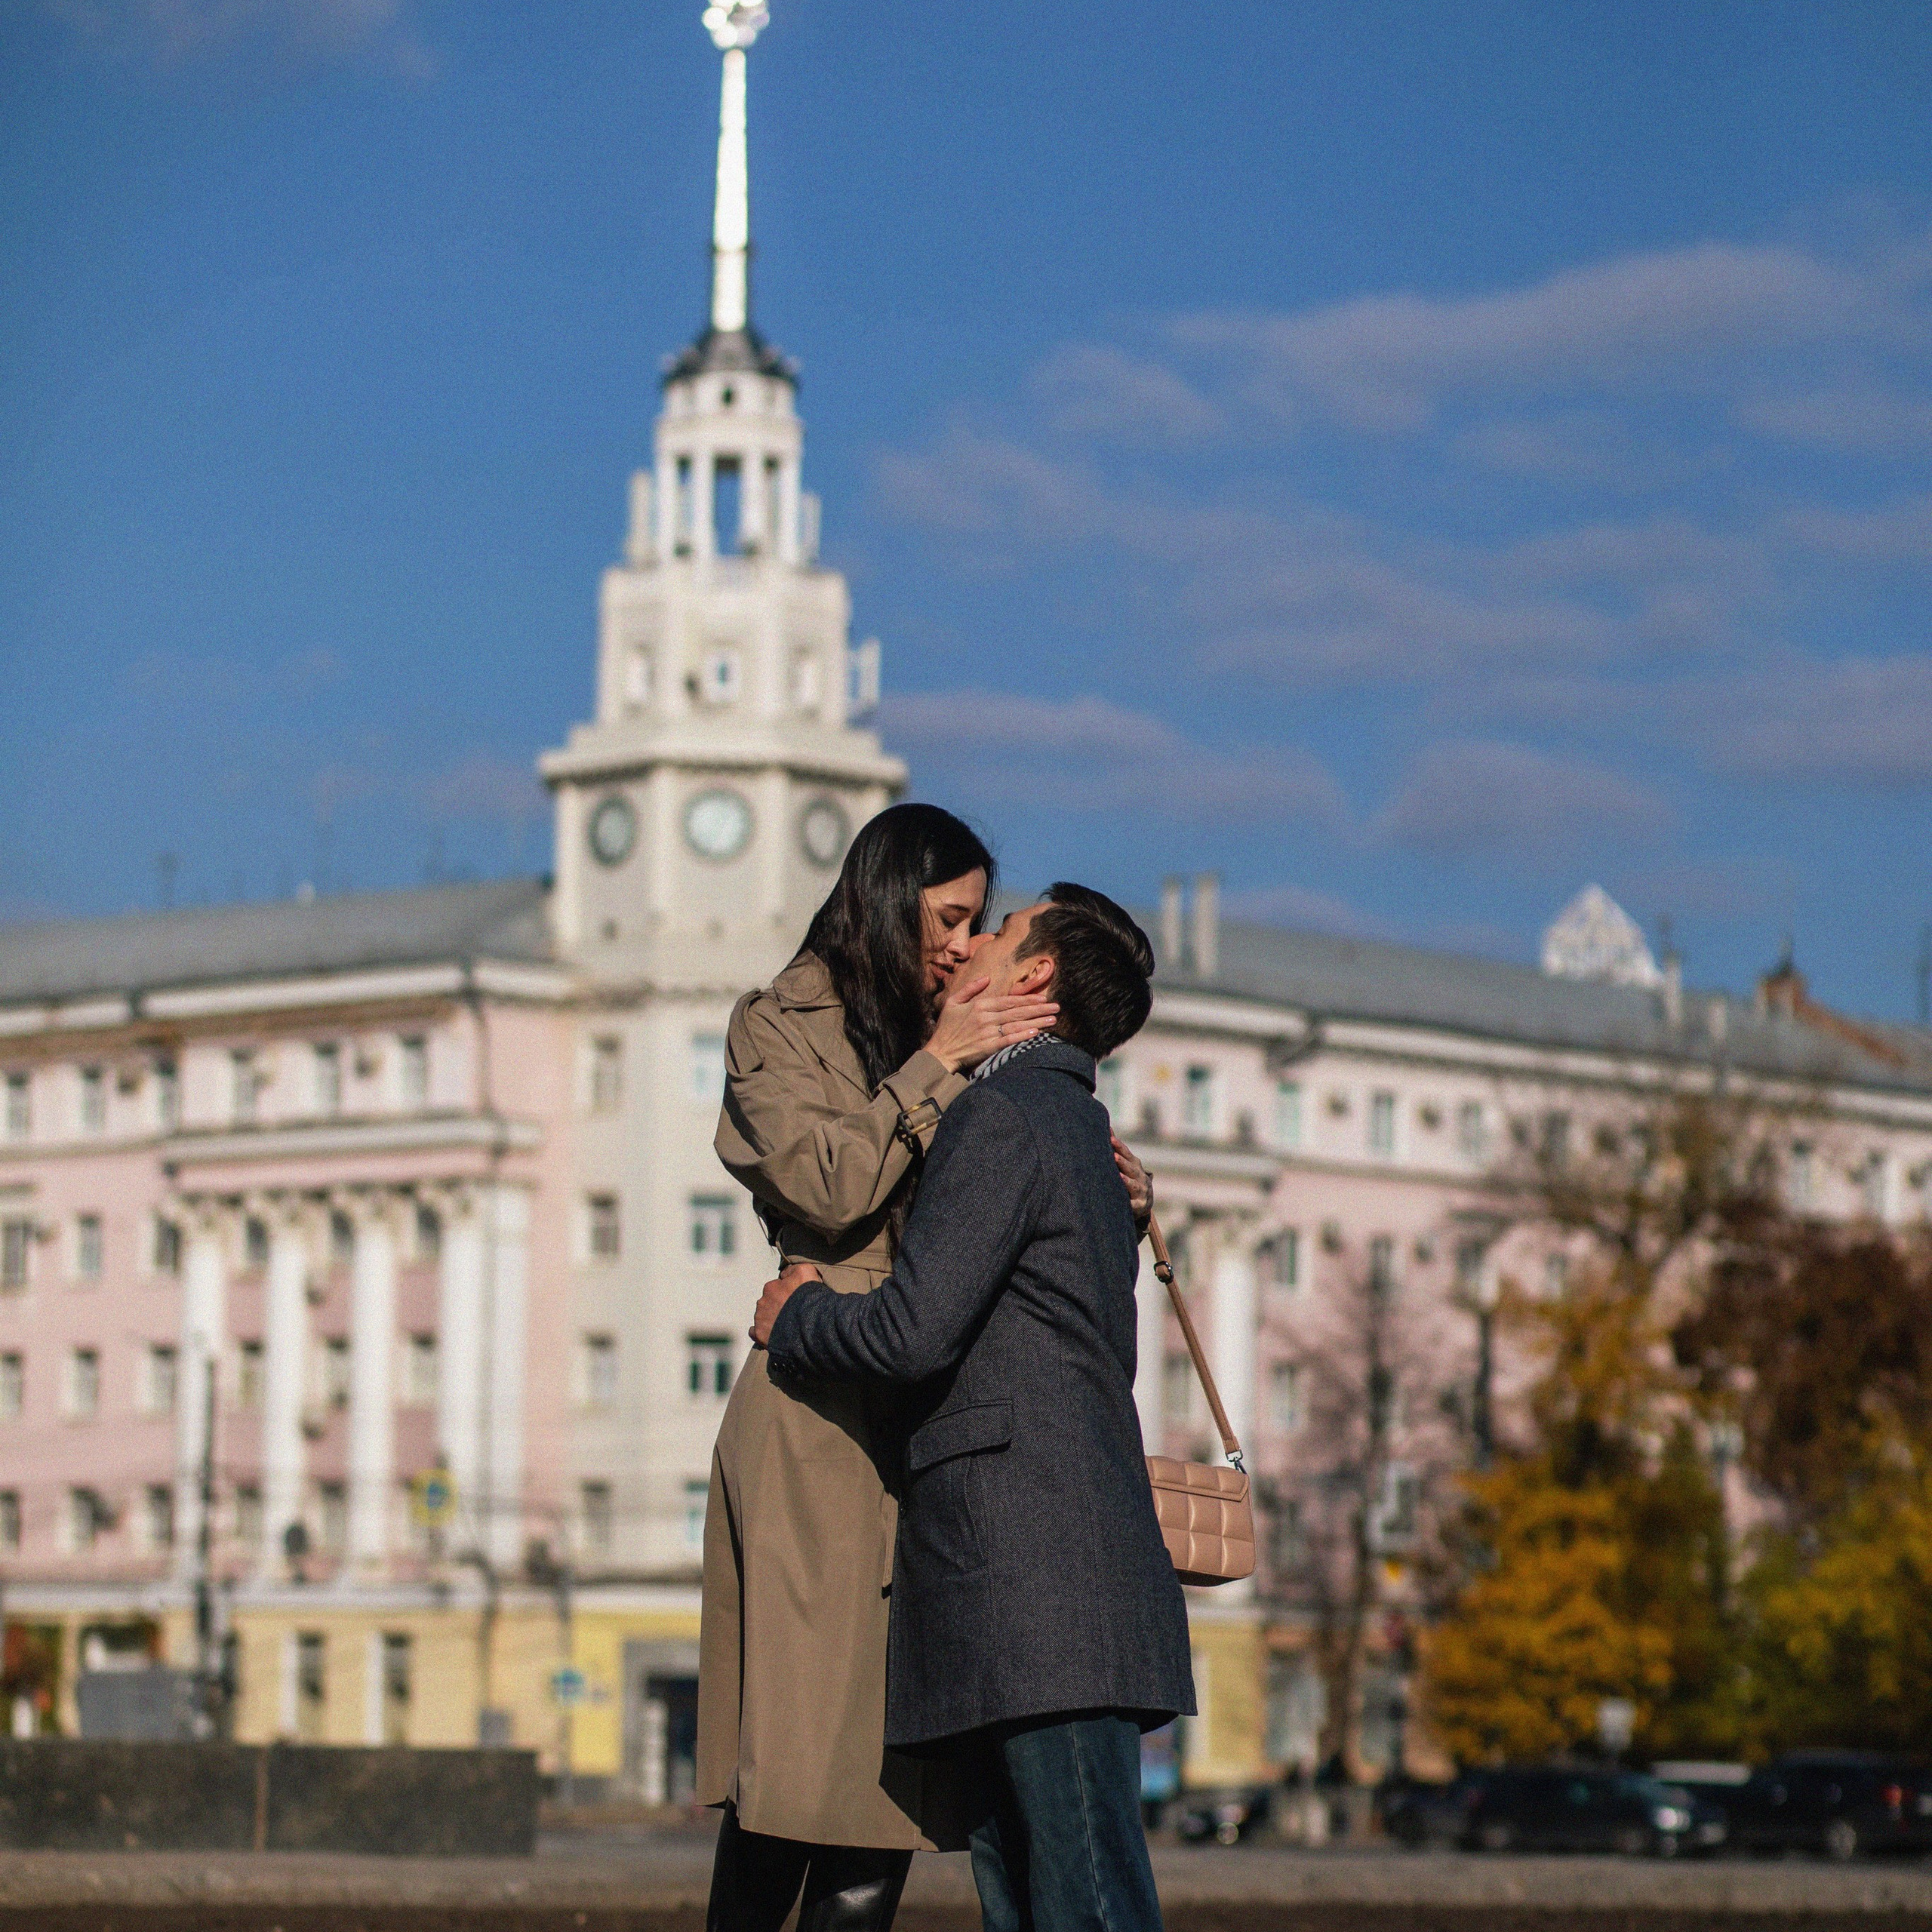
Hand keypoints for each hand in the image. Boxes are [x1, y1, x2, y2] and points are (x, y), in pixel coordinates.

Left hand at [751, 1261, 821, 1346]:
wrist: (808, 1324)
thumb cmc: (807, 1297)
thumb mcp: (805, 1271)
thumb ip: (793, 1269)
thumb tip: (785, 1274)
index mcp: (771, 1287)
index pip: (776, 1288)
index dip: (787, 1294)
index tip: (795, 1299)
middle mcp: (762, 1302)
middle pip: (769, 1302)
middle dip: (778, 1306)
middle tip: (791, 1313)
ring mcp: (760, 1319)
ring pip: (763, 1316)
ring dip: (772, 1319)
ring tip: (787, 1326)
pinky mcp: (760, 1335)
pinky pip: (755, 1332)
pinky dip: (763, 1332)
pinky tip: (772, 1334)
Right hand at [926, 972, 1058, 1074]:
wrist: (940, 1052)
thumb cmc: (946, 1028)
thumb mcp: (953, 1002)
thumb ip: (970, 988)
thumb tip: (987, 977)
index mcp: (979, 1005)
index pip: (1008, 1001)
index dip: (1027, 999)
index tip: (1043, 998)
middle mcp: (986, 1017)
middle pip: (1017, 1011)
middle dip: (1039, 1009)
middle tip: (1056, 1007)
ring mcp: (988, 1032)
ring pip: (1017, 1024)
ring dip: (1037, 1021)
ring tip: (1053, 1019)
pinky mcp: (989, 1047)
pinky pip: (1009, 1039)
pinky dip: (1023, 1035)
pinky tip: (1036, 1032)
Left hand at [1113, 1134, 1151, 1225]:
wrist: (1144, 1202)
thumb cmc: (1130, 1178)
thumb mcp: (1126, 1164)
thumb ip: (1117, 1148)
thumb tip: (1107, 1128)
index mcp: (1135, 1165)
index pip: (1127, 1154)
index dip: (1119, 1147)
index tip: (1110, 1139)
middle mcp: (1140, 1177)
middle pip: (1131, 1169)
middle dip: (1123, 1162)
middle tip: (1113, 1156)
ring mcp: (1141, 1191)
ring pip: (1134, 1186)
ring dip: (1127, 1181)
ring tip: (1119, 1177)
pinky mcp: (1139, 1206)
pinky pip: (1133, 1205)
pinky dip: (1129, 1204)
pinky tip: (1124, 1202)